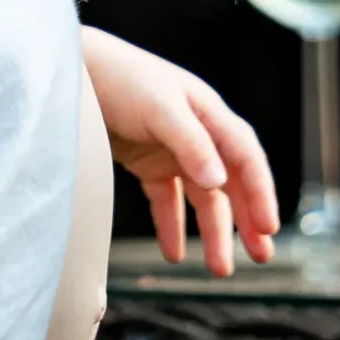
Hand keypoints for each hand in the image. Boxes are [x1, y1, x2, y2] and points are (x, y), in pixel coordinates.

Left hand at [81, 26, 279, 277]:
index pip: (245, 157)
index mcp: (207, 112)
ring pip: (202, 197)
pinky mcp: (146, 161)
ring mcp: (171, 149)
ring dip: (213, 232)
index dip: (260, 191)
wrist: (71, 70)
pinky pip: (167, 199)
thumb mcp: (158, 107)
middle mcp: (196, 132)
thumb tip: (219, 183)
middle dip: (247, 219)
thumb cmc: (119, 77)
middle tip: (262, 257)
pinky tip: (174, 252)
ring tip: (220, 268)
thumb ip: (191, 143)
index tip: (268, 227)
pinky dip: (172, 225)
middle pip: (231, 181)